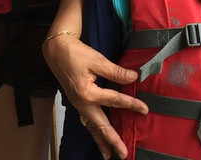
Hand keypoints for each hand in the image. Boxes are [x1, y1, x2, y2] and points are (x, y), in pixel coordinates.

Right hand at [43, 35, 146, 159]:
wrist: (56, 50)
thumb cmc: (75, 54)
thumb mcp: (97, 60)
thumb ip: (115, 72)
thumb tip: (133, 77)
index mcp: (88, 93)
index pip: (114, 101)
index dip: (131, 104)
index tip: (144, 109)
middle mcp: (82, 103)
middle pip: (100, 125)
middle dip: (111, 140)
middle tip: (122, 153)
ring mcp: (78, 104)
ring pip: (91, 126)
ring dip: (100, 140)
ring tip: (107, 154)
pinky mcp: (77, 102)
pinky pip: (86, 121)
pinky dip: (93, 131)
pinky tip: (97, 135)